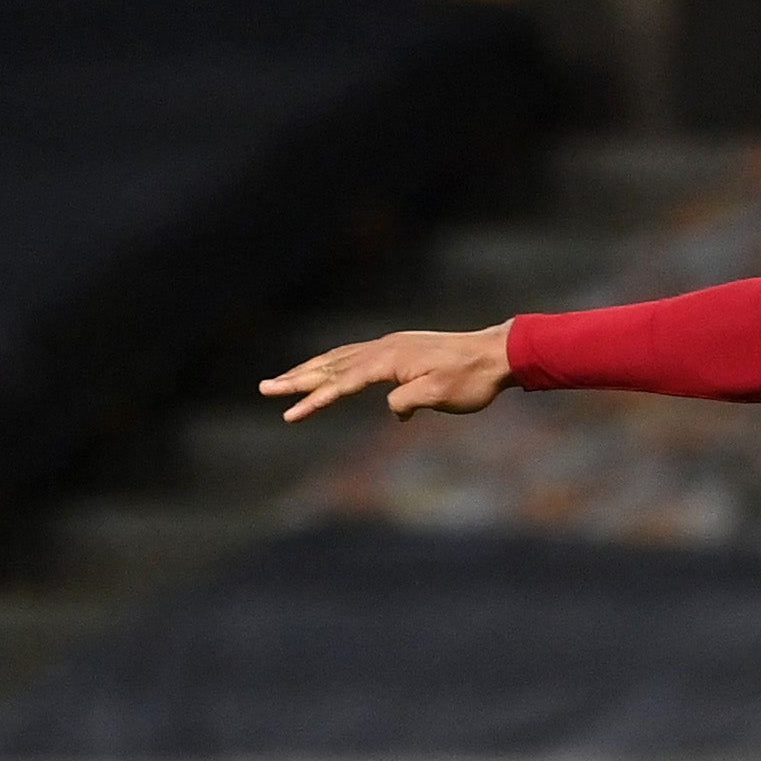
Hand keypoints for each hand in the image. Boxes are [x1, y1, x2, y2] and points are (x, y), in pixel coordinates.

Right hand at [260, 325, 512, 423]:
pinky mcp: (398, 349)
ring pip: (340, 358)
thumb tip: (393, 411)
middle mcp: (383, 348)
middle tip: (264, 389)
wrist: (496, 354)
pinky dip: (334, 364)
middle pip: (330, 365)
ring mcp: (389, 346)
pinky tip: (327, 370)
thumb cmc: (472, 379)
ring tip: (283, 379)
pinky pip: (356, 356)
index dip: (314, 400)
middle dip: (296, 379)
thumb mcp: (442, 396)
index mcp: (389, 360)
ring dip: (310, 369)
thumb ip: (410, 402)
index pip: (342, 383)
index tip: (289, 414)